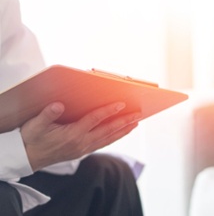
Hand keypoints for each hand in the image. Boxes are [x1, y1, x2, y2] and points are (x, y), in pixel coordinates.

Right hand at [21, 102, 140, 170]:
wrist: (27, 157)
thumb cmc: (30, 138)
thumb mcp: (34, 125)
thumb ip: (47, 115)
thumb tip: (58, 105)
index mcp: (71, 135)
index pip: (94, 120)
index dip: (108, 111)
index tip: (121, 104)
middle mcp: (81, 143)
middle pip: (108, 131)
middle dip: (124, 122)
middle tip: (139, 114)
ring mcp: (83, 148)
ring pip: (108, 139)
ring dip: (123, 130)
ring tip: (136, 123)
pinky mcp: (83, 151)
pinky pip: (103, 143)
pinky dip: (115, 137)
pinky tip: (121, 131)